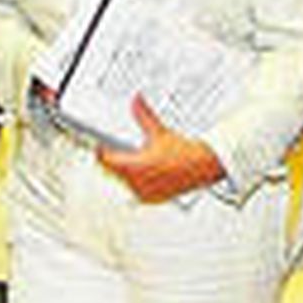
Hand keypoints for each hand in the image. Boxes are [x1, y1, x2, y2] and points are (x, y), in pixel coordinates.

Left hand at [97, 95, 224, 203]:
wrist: (203, 168)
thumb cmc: (184, 154)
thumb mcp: (159, 132)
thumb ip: (143, 115)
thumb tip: (136, 101)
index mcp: (133, 167)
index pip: (105, 161)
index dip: (101, 152)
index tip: (100, 146)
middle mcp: (136, 183)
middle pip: (114, 171)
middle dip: (117, 160)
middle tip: (124, 150)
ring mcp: (143, 194)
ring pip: (125, 182)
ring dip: (128, 172)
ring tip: (141, 161)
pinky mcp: (151, 200)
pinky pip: (136, 191)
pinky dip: (139, 182)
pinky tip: (149, 173)